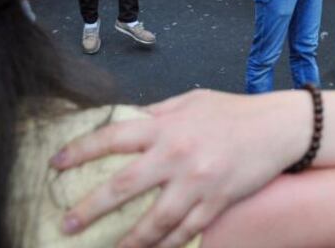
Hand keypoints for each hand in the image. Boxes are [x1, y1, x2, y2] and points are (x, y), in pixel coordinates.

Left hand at [50, 89, 309, 247]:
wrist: (278, 128)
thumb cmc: (233, 112)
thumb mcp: (190, 101)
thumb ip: (157, 113)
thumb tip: (125, 122)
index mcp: (167, 126)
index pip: (112, 138)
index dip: (79, 151)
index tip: (56, 163)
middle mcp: (177, 155)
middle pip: (122, 187)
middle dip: (89, 208)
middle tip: (67, 223)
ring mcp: (197, 183)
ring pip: (153, 222)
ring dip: (127, 241)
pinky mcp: (216, 202)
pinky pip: (185, 232)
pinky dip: (166, 246)